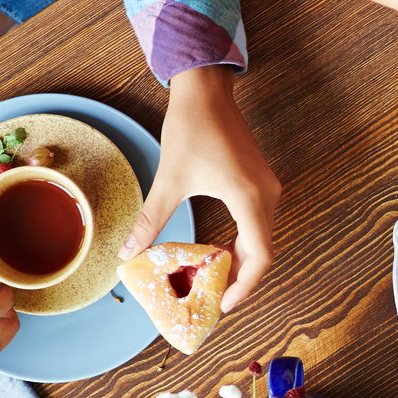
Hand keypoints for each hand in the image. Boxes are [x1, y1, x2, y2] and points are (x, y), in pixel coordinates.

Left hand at [120, 66, 278, 310]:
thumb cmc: (192, 130)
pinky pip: (258, 223)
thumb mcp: (169, 179)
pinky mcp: (262, 184)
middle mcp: (267, 197)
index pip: (260, 256)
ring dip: (241, 260)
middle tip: (213, 297)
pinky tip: (219, 250)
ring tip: (214, 277)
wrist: (207, 93)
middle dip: (240, 278)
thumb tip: (129, 252)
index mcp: (249, 198)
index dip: (245, 285)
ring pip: (262, 238)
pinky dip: (243, 242)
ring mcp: (268, 190)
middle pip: (262, 251)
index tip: (225, 304)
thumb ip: (152, 220)